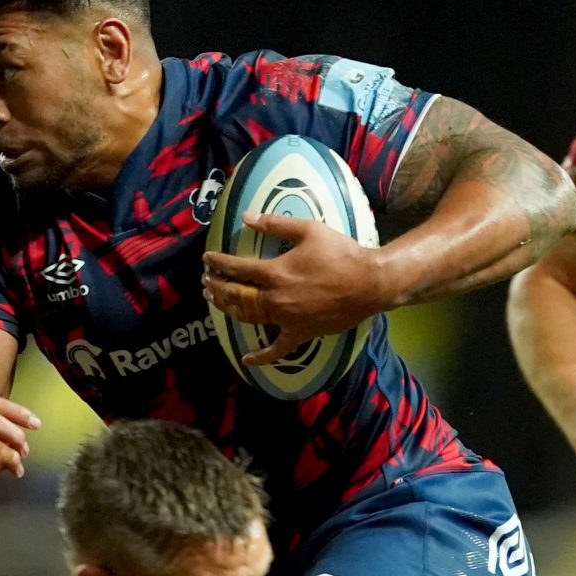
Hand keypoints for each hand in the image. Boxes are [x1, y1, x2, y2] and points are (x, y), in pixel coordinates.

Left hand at [202, 214, 390, 365]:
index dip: (218, 263)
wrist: (369, 283)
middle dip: (217, 287)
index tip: (207, 259)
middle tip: (206, 281)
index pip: (237, 268)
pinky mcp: (300, 334)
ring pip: (249, 318)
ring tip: (216, 302)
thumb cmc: (341, 253)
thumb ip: (275, 224)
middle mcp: (276, 298)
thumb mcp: (309, 230)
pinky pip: (277, 349)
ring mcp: (287, 319)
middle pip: (237, 295)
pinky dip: (261, 356)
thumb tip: (246, 217)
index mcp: (276, 273)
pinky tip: (246, 358)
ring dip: (229, 309)